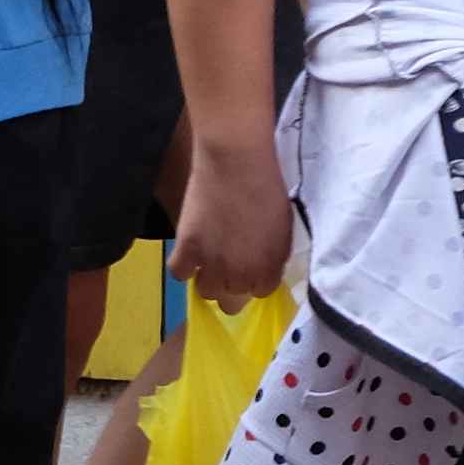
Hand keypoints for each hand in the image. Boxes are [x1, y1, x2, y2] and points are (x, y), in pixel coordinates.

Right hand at [165, 141, 293, 310]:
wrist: (237, 163)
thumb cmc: (268, 189)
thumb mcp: (284, 229)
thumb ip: (274, 256)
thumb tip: (266, 268)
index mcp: (268, 270)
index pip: (261, 293)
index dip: (257, 278)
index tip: (254, 265)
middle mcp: (239, 275)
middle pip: (232, 301)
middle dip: (234, 286)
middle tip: (232, 265)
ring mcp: (211, 264)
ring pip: (206, 292)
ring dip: (209, 280)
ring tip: (211, 261)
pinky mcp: (186, 248)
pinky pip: (179, 273)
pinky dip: (184, 267)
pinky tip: (190, 255)